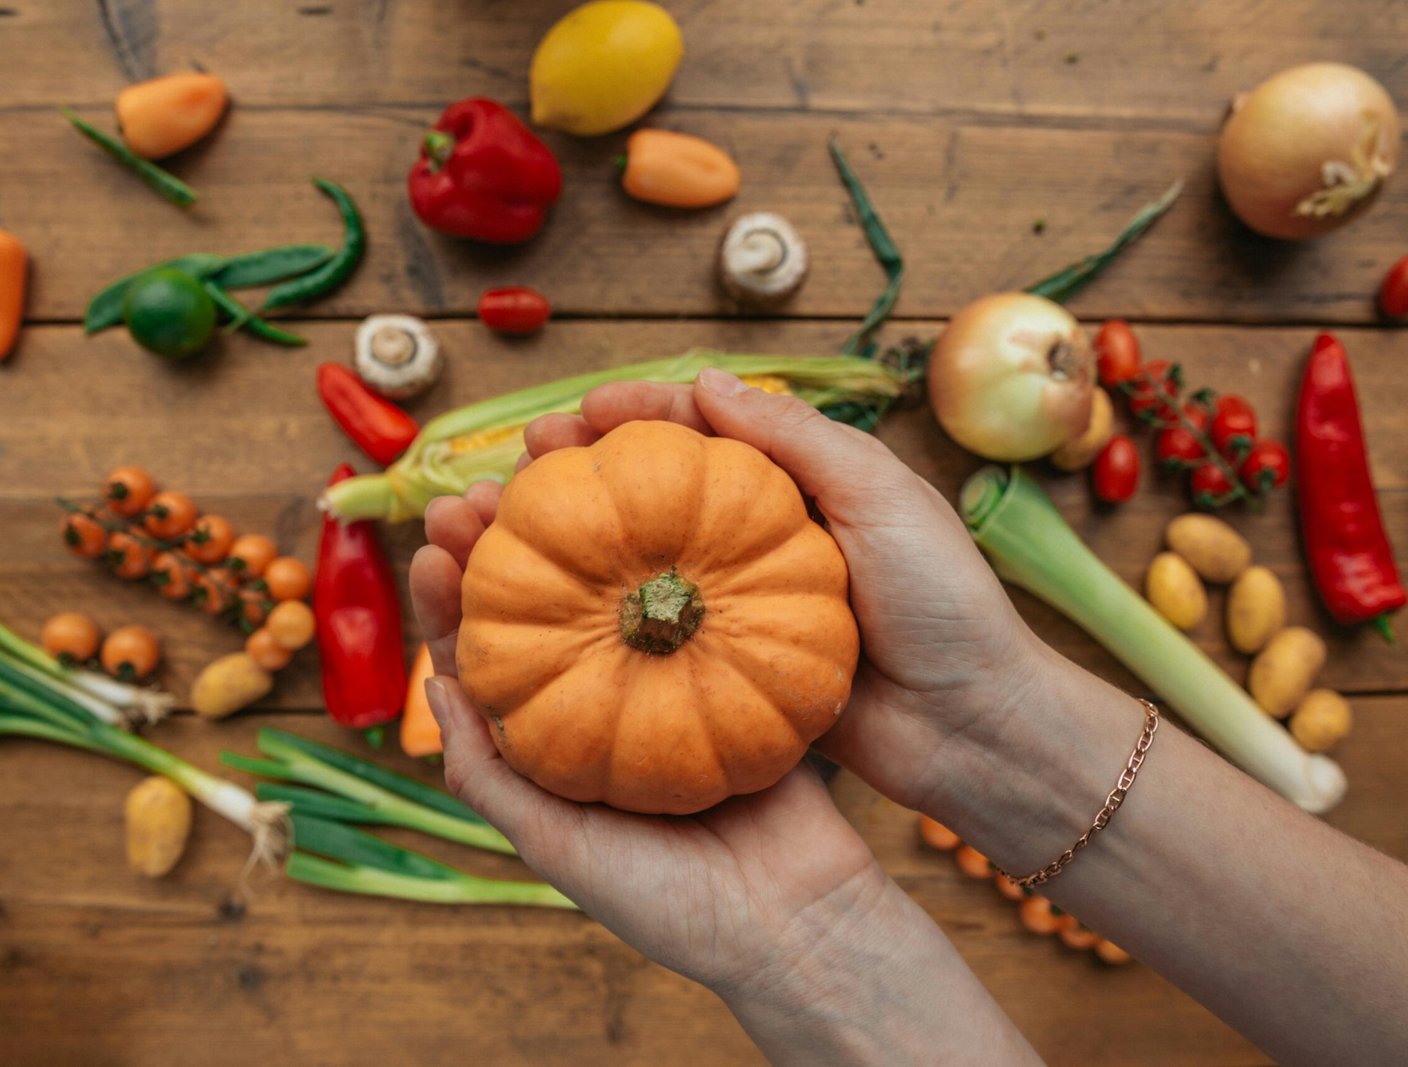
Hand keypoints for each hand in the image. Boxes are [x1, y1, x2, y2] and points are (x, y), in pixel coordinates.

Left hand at [411, 478, 883, 996]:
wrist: (802, 924)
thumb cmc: (673, 905)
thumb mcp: (558, 849)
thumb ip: (490, 775)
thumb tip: (436, 680)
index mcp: (558, 753)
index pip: (491, 662)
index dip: (456, 602)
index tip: (434, 544)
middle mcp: (610, 711)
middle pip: (545, 612)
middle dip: (505, 548)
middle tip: (476, 491)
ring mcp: (673, 688)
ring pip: (611, 595)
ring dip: (579, 537)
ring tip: (543, 477)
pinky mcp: (737, 675)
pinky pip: (697, 606)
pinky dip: (669, 557)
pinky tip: (650, 508)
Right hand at [483, 368, 1046, 813]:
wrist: (976, 729)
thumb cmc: (945, 604)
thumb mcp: (884, 498)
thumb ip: (798, 438)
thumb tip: (706, 380)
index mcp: (801, 485)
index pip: (705, 429)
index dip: (638, 413)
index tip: (579, 412)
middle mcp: (762, 539)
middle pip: (656, 489)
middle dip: (586, 470)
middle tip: (523, 464)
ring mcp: (742, 605)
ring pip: (644, 559)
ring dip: (579, 541)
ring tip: (514, 529)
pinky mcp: (733, 666)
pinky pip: (660, 632)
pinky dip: (606, 615)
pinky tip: (555, 611)